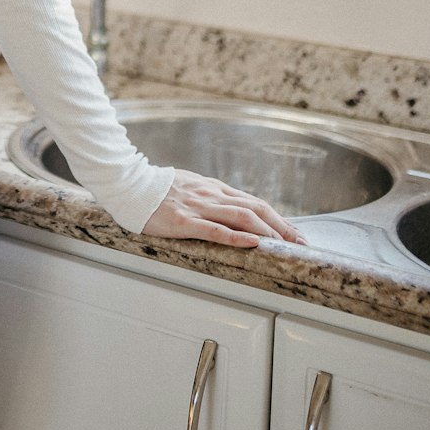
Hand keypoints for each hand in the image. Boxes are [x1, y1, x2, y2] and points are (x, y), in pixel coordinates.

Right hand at [142, 168, 306, 247]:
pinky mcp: (183, 222)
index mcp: (213, 188)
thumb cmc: (156, 188)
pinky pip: (215, 229)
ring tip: (286, 245)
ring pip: (241, 217)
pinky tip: (253, 243)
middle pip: (255, 208)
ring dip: (268, 231)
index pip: (253, 202)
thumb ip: (209, 196)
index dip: (277, 217)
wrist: (128, 184)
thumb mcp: (189, 186)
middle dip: (282, 226)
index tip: (295, 232)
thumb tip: (229, 208)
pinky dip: (237, 236)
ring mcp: (198, 207)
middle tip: (301, 242)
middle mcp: (210, 195)